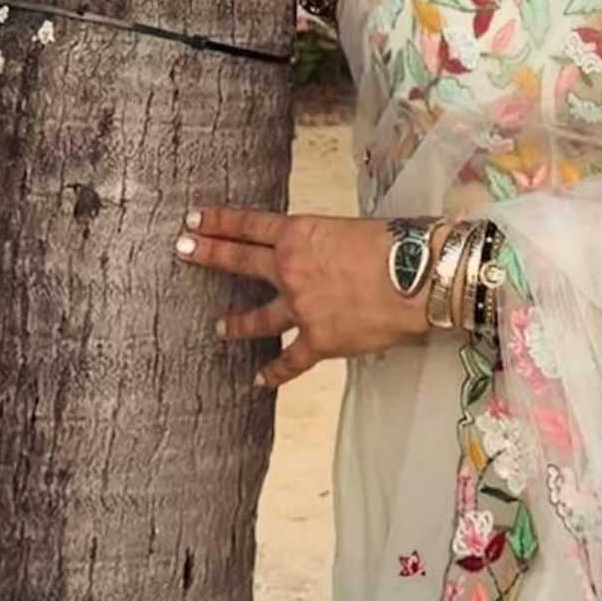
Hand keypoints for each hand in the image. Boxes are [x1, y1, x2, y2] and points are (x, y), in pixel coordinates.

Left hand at [175, 206, 428, 388]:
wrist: (417, 279)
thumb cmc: (398, 245)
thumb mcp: (355, 230)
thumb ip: (330, 243)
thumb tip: (329, 255)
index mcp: (301, 235)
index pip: (251, 225)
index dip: (220, 222)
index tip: (194, 220)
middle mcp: (291, 270)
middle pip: (241, 260)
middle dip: (209, 255)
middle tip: (183, 251)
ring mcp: (301, 308)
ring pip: (258, 318)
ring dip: (237, 323)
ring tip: (220, 328)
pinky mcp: (318, 341)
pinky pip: (289, 361)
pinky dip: (274, 373)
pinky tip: (260, 380)